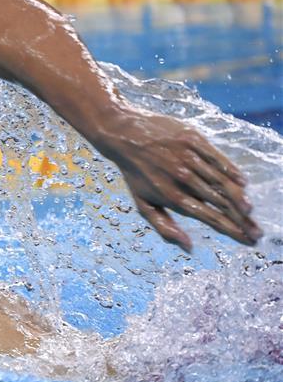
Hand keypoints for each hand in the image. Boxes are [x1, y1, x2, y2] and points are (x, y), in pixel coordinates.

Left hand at [93, 109, 261, 251]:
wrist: (123, 134)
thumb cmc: (135, 174)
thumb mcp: (143, 204)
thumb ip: (165, 227)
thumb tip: (189, 248)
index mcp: (172, 197)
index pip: (210, 218)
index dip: (232, 231)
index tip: (248, 240)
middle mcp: (182, 178)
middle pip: (220, 203)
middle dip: (242, 220)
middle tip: (258, 233)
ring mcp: (188, 158)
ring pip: (222, 181)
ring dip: (240, 198)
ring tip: (251, 211)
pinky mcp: (193, 140)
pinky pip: (217, 157)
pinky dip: (231, 170)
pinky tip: (243, 183)